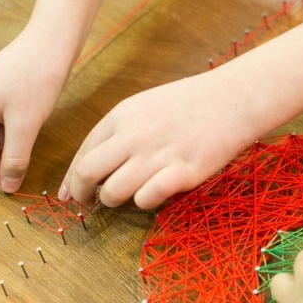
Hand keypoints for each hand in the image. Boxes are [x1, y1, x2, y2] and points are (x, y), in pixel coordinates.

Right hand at [0, 30, 70, 191]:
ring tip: (28, 132)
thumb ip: (15, 159)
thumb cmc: (38, 78)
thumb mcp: (27, 126)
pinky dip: (9, 131)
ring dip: (6, 144)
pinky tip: (25, 123)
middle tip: (24, 158)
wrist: (50, 44)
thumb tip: (8, 187)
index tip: (12, 184)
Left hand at [58, 71, 256, 208]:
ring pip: (113, 191)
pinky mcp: (182, 173)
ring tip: (124, 199)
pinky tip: (153, 195)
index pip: (82, 154)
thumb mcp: (146, 106)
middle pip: (87, 174)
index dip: (71, 179)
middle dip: (81, 194)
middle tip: (88, 204)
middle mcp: (133, 136)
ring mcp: (157, 155)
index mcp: (121, 117)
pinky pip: (147, 199)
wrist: (233, 99)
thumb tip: (97, 161)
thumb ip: (121, 131)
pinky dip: (144, 202)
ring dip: (113, 201)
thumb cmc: (191, 104)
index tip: (69, 194)